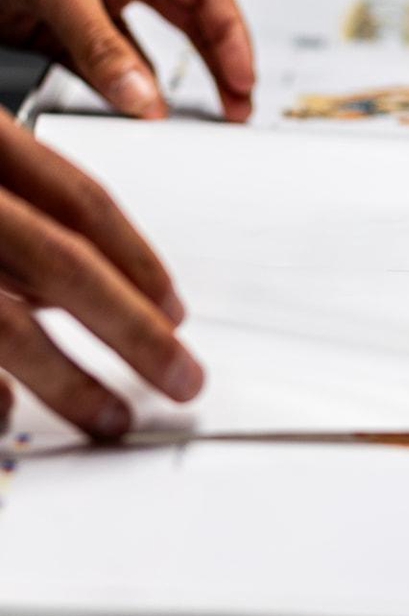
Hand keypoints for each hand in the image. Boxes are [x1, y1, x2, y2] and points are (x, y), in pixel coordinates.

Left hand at [0, 0, 254, 120]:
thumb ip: (102, 47)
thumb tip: (145, 99)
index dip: (232, 37)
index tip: (241, 82)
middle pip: (185, 22)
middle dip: (212, 64)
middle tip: (233, 108)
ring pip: (138, 49)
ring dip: (157, 85)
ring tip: (179, 120)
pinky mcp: (50, 26)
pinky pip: (95, 65)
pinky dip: (111, 91)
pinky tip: (122, 111)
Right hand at [0, 108, 200, 437]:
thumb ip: (18, 203)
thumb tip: (76, 285)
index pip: (78, 197)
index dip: (137, 255)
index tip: (177, 308)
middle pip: (62, 263)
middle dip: (132, 330)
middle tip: (184, 377)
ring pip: (5, 321)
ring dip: (67, 379)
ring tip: (111, 417)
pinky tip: (9, 414)